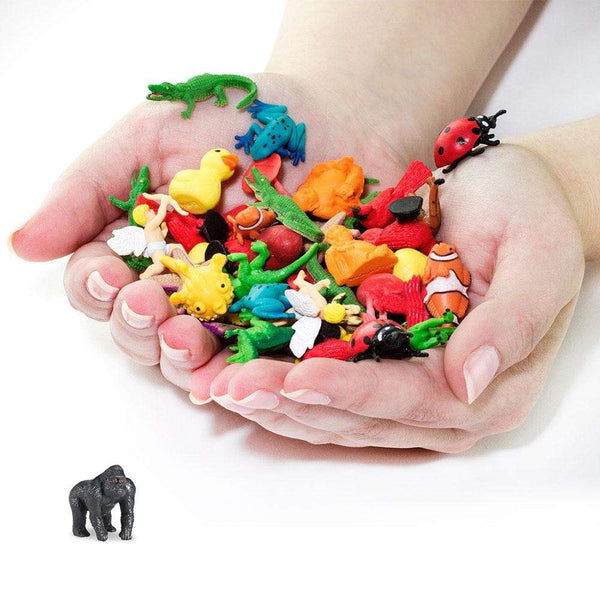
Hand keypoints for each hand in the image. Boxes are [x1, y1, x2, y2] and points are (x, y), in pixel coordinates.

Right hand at [10, 73, 412, 392]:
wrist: (334, 115)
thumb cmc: (239, 117)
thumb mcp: (152, 134)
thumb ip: (89, 188)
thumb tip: (22, 244)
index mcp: (147, 246)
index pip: (102, 288)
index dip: (96, 292)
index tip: (109, 277)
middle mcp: (187, 284)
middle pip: (143, 333)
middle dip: (138, 328)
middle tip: (150, 306)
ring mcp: (238, 306)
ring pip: (195, 356)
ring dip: (181, 359)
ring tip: (186, 338)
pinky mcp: (289, 318)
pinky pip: (261, 358)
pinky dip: (244, 374)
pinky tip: (236, 375)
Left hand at [207, 145, 584, 451]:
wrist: (506, 193)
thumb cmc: (531, 216)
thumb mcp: (542, 256)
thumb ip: (513, 321)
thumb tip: (468, 382)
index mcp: (487, 387)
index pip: (409, 401)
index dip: (350, 392)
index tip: (296, 379)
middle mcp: (443, 399)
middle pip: (360, 416)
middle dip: (292, 403)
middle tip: (230, 388)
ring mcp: (407, 386)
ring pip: (334, 412)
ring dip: (276, 401)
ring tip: (221, 386)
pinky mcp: (380, 362)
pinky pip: (326, 382)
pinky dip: (283, 380)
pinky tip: (242, 370)